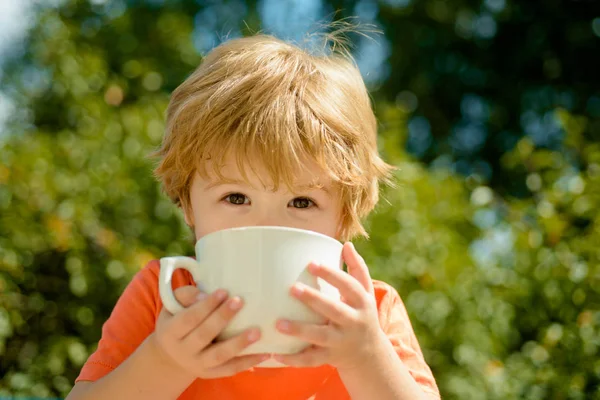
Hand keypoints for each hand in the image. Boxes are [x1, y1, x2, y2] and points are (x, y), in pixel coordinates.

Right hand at [152, 286, 268, 378]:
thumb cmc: (177, 321)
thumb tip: (204, 295)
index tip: (223, 291)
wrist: (171, 355)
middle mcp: (183, 351)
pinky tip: (265, 353)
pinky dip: (248, 362)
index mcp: (171, 332)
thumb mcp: (172, 307)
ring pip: (219, 356)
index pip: (189, 318)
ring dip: (239, 343)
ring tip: (257, 332)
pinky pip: (231, 369)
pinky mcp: (211, 374)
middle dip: (222, 318)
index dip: (205, 306)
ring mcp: (198, 365)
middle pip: (204, 335)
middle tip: (240, 301)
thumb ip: (186, 296)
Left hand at [273, 242, 387, 371]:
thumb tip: (346, 244)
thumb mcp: (365, 293)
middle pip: (334, 310)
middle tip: (292, 288)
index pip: (349, 286)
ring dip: (299, 330)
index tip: (311, 263)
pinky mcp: (330, 358)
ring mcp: (341, 342)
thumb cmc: (362, 314)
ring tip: (278, 323)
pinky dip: (293, 359)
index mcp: (362, 303)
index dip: (331, 274)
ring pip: (320, 337)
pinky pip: (311, 360)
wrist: (370, 354)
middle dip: (314, 300)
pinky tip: (275, 353)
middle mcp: (353, 322)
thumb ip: (357, 268)